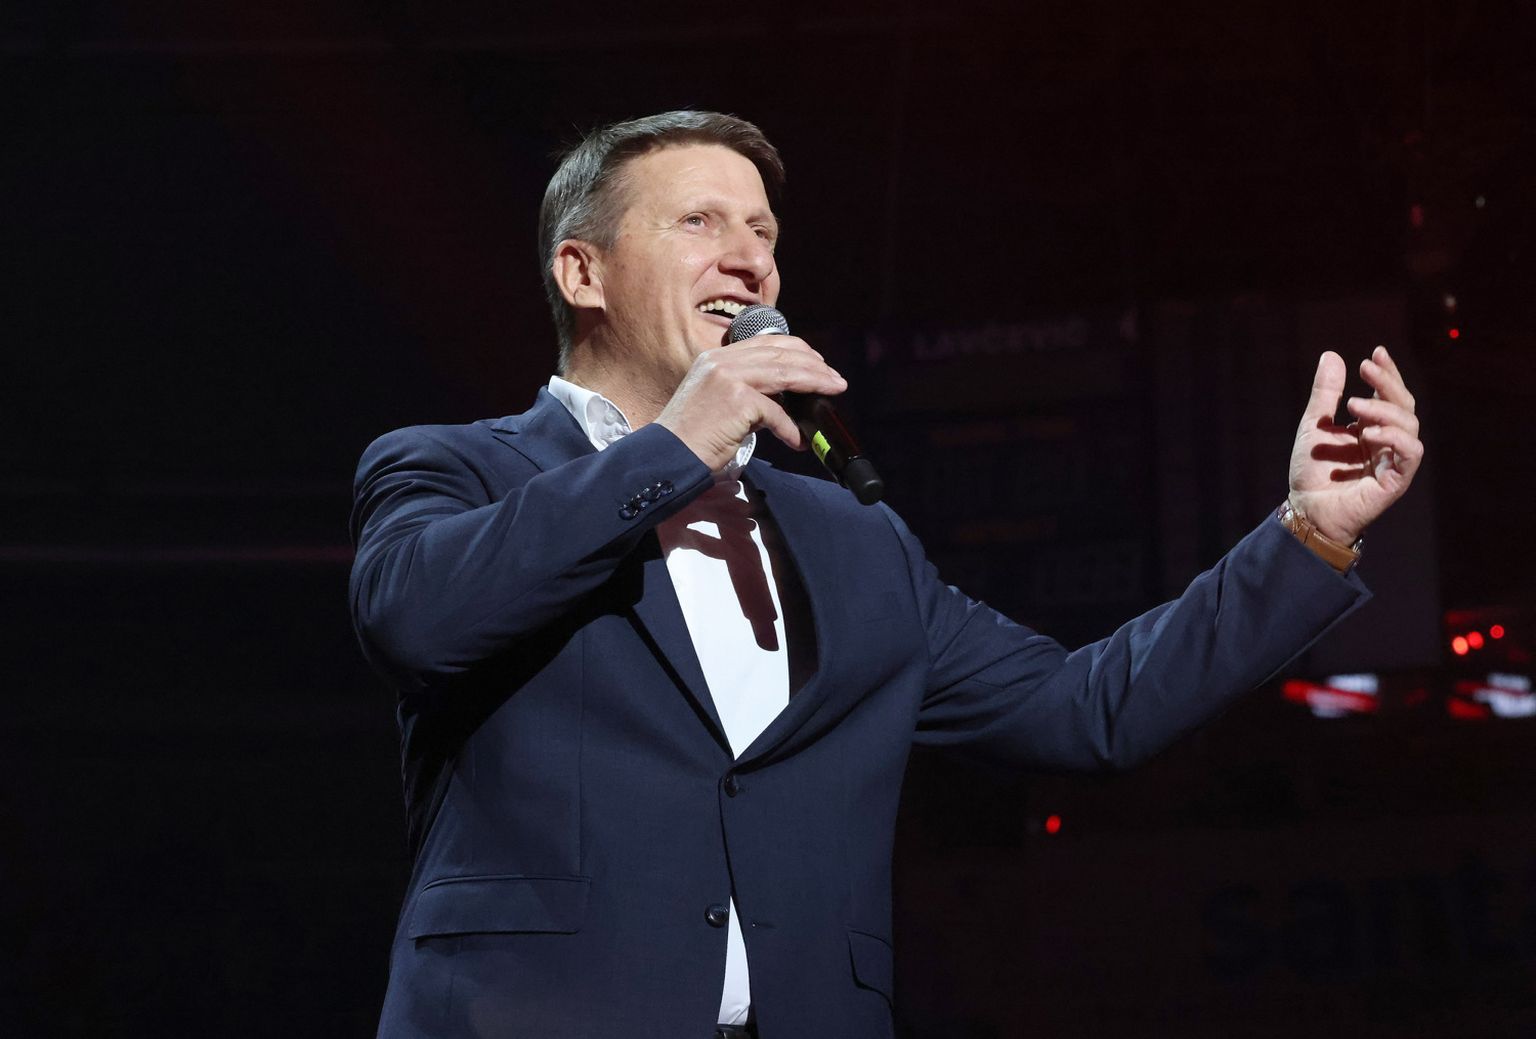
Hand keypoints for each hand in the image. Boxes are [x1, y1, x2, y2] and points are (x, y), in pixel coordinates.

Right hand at [655, 335, 847, 471]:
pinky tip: (798, 441)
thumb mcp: (718, 402)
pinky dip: (790, 428)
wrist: (667, 455)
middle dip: (814, 365)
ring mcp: (728, 377)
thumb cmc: (692, 436)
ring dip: (815, 383)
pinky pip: (775, 412)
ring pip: (784, 373)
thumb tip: (784, 398)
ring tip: (834, 391)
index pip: (766, 342)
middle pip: (780, 353)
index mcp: (717, 357)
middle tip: (835, 379)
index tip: (817, 363)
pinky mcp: (736, 400)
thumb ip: (747, 392)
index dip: (797, 349)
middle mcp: (722, 360)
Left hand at [1287, 346, 1423, 544]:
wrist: (1306, 508)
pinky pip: (1410, 454)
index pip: (1390, 395)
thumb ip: (1326, 394)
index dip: (1387, 374)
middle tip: (1366, 368)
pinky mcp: (1396, 480)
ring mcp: (1394, 460)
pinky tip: (1369, 432)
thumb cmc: (1312, 471)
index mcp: (1372, 428)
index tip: (1376, 353)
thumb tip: (1332, 355)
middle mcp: (1387, 442)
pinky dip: (1395, 438)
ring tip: (1355, 405)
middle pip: (1404, 406)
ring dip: (1385, 410)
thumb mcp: (1314, 425)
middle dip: (1388, 383)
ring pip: (1410, 426)